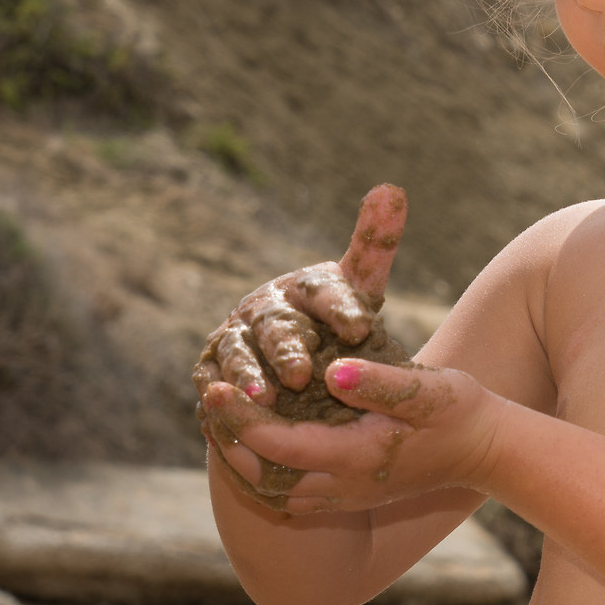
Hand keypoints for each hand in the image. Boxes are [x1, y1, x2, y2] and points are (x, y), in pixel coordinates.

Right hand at [194, 184, 406, 401]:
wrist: (285, 357)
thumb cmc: (330, 321)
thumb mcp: (358, 289)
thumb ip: (375, 245)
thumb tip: (391, 187)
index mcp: (304, 287)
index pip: (325, 291)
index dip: (342, 309)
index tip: (362, 330)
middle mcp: (265, 308)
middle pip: (276, 327)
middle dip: (287, 349)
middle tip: (301, 375)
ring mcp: (234, 337)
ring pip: (238, 355)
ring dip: (247, 375)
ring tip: (263, 397)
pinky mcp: (212, 369)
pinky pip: (212, 384)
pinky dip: (218, 398)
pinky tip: (225, 417)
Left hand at [203, 356, 503, 514]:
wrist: (486, 451)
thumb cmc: (459, 411)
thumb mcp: (428, 388)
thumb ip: (380, 383)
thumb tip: (333, 372)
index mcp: (356, 457)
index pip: (279, 446)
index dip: (241, 420)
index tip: (215, 388)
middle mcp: (344, 485)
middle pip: (264, 478)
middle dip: (228, 444)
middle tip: (205, 404)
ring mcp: (345, 495)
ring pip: (273, 493)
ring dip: (240, 463)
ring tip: (217, 425)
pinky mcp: (349, 496)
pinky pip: (289, 496)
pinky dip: (261, 474)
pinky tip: (250, 447)